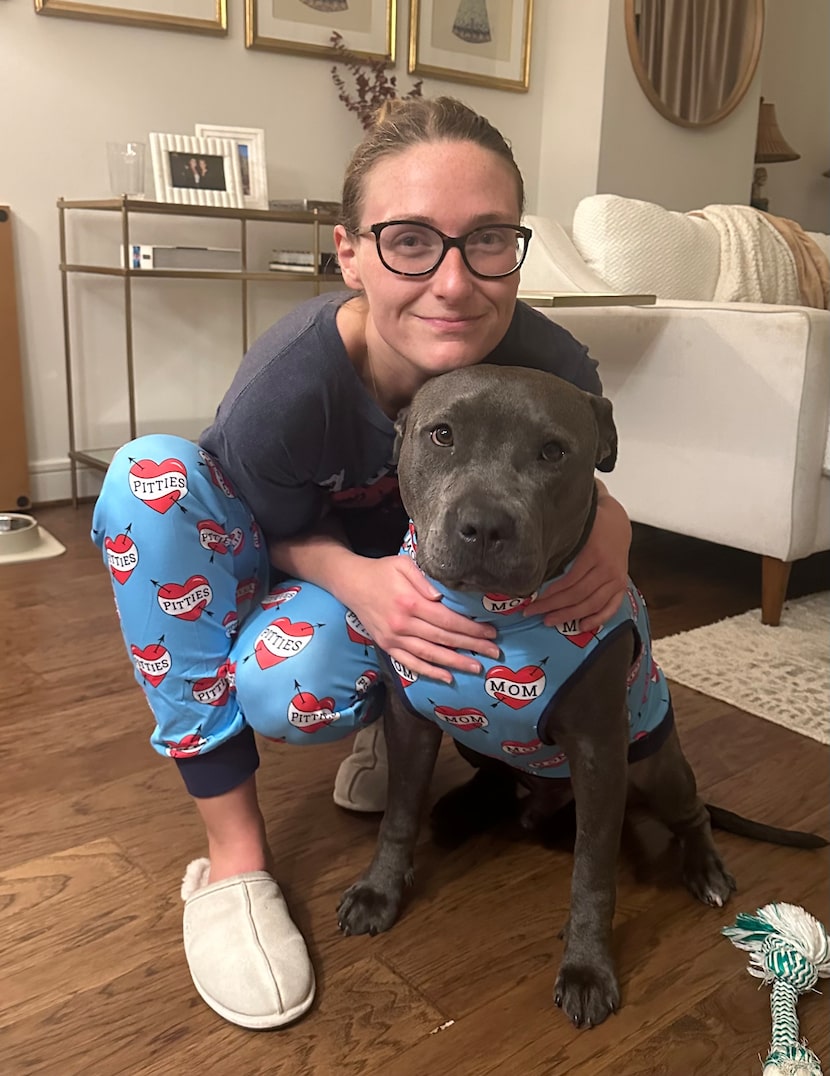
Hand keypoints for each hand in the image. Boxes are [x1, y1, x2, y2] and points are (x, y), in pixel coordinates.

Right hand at [341, 555, 500, 683]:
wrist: (350, 583)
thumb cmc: (381, 570)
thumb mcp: (403, 564)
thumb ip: (423, 579)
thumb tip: (441, 597)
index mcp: (410, 603)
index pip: (448, 620)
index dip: (471, 629)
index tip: (490, 633)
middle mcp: (403, 624)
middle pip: (444, 639)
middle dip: (472, 647)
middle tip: (494, 653)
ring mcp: (394, 638)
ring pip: (430, 655)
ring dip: (456, 663)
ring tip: (477, 668)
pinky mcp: (387, 646)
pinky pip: (411, 663)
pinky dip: (430, 672)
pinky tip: (448, 678)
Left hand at [523, 491, 631, 630]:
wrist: (617, 522)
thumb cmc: (591, 524)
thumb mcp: (575, 529)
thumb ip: (558, 544)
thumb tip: (531, 560)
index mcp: (594, 553)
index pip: (568, 581)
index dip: (548, 595)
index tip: (530, 601)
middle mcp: (608, 568)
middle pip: (578, 595)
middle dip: (553, 607)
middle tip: (533, 613)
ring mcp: (616, 578)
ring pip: (592, 604)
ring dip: (569, 615)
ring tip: (549, 620)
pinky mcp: (621, 585)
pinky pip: (611, 607)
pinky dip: (597, 619)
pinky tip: (582, 626)